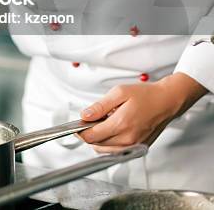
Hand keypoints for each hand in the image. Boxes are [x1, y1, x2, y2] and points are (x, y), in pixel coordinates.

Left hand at [77, 73, 206, 152]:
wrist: (167, 102)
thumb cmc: (146, 95)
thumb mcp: (119, 92)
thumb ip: (100, 106)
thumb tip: (85, 115)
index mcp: (121, 124)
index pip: (92, 136)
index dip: (81, 131)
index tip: (78, 125)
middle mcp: (127, 139)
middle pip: (97, 145)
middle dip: (90, 134)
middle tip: (92, 120)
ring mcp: (133, 146)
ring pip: (106, 151)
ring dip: (99, 140)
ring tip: (105, 123)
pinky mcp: (138, 149)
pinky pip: (117, 151)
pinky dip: (110, 144)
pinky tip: (114, 130)